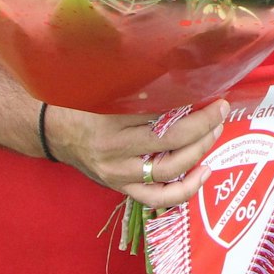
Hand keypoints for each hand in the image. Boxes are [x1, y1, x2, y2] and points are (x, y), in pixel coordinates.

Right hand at [46, 100, 228, 209]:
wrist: (54, 131)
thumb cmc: (83, 103)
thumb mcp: (107, 88)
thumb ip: (142, 87)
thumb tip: (186, 76)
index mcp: (109, 121)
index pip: (160, 115)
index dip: (193, 109)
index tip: (215, 98)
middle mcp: (113, 152)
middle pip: (169, 143)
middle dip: (202, 128)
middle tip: (220, 112)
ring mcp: (117, 174)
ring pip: (168, 172)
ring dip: (198, 152)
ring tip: (214, 134)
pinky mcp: (120, 188)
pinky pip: (157, 197)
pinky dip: (184, 190)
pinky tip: (203, 172)